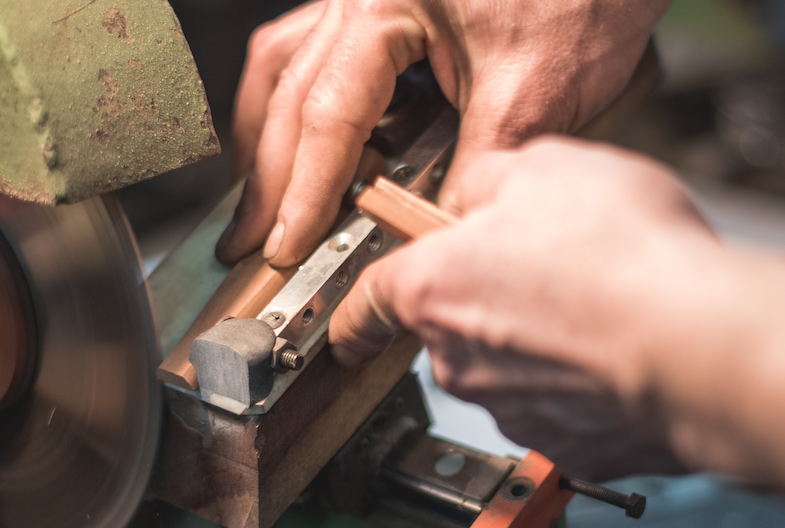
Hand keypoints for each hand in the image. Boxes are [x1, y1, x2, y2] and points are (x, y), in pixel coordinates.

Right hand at [215, 0, 669, 267]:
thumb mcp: (534, 90)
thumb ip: (476, 166)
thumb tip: (441, 230)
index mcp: (381, 3)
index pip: (326, 116)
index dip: (302, 192)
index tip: (284, 246)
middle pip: (288, 90)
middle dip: (268, 173)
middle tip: (250, 239)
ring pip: (288, 62)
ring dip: (272, 132)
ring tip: (265, 193)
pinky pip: (322, 48)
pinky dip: (308, 98)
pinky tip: (316, 137)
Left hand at [330, 137, 718, 479]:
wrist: (702, 346)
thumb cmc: (626, 258)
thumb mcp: (547, 166)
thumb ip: (492, 178)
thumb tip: (480, 192)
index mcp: (434, 288)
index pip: (365, 305)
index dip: (354, 311)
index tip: (347, 324)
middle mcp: (461, 361)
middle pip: (454, 326)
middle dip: (492, 297)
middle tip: (551, 260)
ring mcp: (515, 411)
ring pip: (513, 368)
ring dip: (547, 339)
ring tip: (609, 298)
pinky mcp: (572, 446)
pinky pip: (568, 405)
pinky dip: (590, 380)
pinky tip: (631, 342)